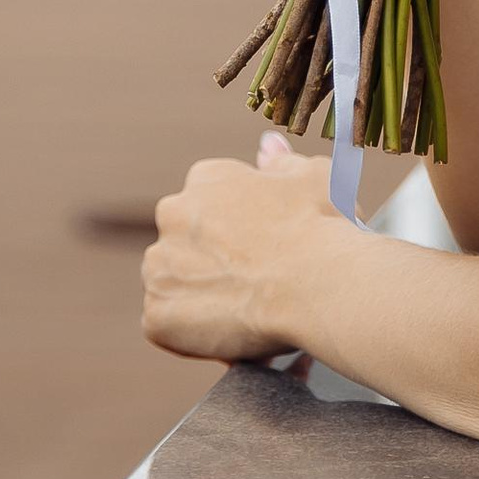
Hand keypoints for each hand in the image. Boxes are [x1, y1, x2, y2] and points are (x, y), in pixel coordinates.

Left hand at [143, 140, 345, 361]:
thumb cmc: (321, 228)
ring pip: (172, 283)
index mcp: (205, 179)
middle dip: (210, 259)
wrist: (317, 284)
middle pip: (184, 241)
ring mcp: (159, 268)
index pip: (209, 202)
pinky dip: (190, 332)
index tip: (262, 247)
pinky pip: (166, 325)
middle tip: (253, 281)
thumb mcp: (314, 177)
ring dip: (197, 294)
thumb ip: (283, 161)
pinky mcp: (157, 316)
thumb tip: (267, 145)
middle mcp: (172, 215)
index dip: (238, 230)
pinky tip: (227, 332)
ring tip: (243, 310)